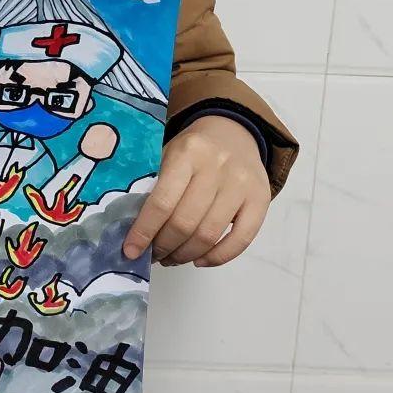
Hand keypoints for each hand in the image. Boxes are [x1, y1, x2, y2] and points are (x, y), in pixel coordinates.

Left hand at [122, 114, 269, 267]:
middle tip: (153, 255)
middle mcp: (217, 167)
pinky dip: (218, 257)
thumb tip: (138, 232)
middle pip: (185, 223)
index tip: (131, 251)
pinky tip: (200, 260)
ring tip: (172, 258)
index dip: (144, 232)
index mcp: (187, 153)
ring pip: (209, 235)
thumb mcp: (169, 154)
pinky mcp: (261, 199)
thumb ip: (156, 186)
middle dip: (164, 247)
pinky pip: (241, 240)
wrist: (234, 132)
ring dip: (186, 255)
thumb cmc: (193, 150)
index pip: (162, 202)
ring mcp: (241, 184)